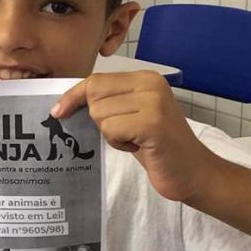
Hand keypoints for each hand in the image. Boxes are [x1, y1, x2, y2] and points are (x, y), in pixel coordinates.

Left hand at [51, 71, 217, 202]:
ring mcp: (153, 102)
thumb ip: (108, 102)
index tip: (57, 112)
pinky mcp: (153, 123)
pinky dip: (118, 143)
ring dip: (111, 134)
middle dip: (99, 119)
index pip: (95, 80)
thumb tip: (65, 102)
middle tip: (123, 132)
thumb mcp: (131, 115)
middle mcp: (150, 84)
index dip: (73, 96)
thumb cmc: (157, 146)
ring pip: (99, 114)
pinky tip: (139, 146)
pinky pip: (110, 129)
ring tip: (135, 139)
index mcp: (145, 78)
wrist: (194, 172)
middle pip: (94, 95)